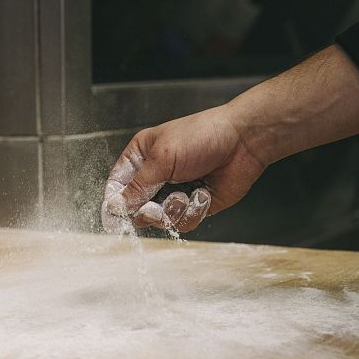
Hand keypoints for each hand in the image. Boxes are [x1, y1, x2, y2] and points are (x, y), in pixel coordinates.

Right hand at [102, 104, 266, 232]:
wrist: (243, 142)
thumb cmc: (203, 136)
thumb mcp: (162, 157)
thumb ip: (137, 185)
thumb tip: (116, 205)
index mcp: (141, 157)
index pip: (116, 185)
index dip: (114, 202)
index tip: (115, 216)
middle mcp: (155, 177)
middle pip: (136, 209)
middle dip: (148, 211)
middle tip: (156, 206)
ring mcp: (173, 192)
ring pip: (160, 220)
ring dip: (173, 210)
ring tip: (187, 194)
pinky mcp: (192, 205)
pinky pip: (182, 222)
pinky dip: (193, 211)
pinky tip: (203, 194)